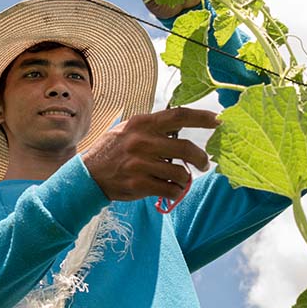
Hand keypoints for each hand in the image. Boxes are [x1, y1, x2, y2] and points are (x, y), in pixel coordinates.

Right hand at [81, 107, 218, 202]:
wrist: (88, 175)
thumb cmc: (112, 150)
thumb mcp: (128, 130)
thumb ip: (152, 127)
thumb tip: (182, 123)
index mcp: (142, 124)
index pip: (179, 115)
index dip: (202, 117)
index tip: (218, 120)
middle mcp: (142, 141)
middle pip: (186, 148)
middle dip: (201, 158)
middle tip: (204, 163)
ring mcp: (140, 164)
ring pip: (180, 173)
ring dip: (185, 179)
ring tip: (180, 180)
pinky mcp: (139, 184)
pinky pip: (170, 189)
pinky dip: (175, 191)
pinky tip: (169, 189)